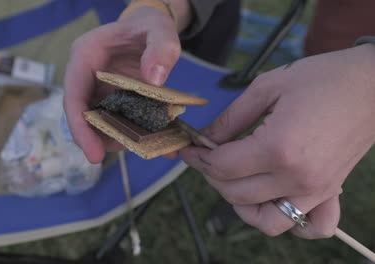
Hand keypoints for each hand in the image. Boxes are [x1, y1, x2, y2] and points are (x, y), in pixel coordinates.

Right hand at [63, 7, 180, 163]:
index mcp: (85, 56)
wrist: (149, 29)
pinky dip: (135, 134)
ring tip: (149, 149)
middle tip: (126, 154)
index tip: (94, 155)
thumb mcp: (160, 30)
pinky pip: (119, 121)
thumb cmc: (150, 26)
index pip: (73, 97)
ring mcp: (98, 90)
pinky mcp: (112, 100)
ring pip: (101, 123)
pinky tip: (158, 143)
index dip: (80, 128)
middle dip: (101, 140)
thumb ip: (161, 49)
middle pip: (84, 116)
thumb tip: (155, 80)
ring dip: (121, 140)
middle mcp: (86, 76)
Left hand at [181, 44, 374, 238]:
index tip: (188, 147)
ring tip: (233, 179)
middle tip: (206, 155)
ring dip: (239, 204)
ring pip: (264, 220)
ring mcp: (315, 190)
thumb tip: (205, 138)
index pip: (222, 167)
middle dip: (210, 174)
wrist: (374, 85)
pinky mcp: (328, 192)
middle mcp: (296, 177)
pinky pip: (306, 227)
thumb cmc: (323, 78)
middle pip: (234, 193)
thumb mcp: (267, 87)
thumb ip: (231, 118)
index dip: (197, 157)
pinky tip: (271, 200)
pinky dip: (285, 221)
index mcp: (277, 147)